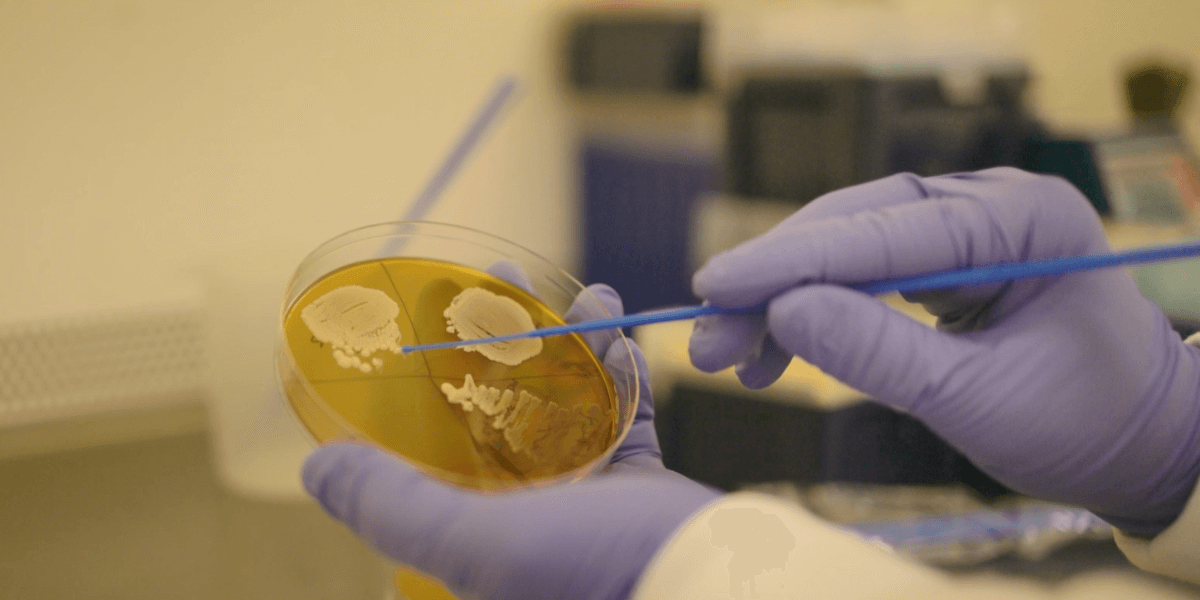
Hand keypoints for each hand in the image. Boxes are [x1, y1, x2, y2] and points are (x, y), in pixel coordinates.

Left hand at [303, 279, 719, 599]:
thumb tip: (318, 470)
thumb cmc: (597, 573)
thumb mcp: (480, 544)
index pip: (442, 447)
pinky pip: (625, 419)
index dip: (435, 378)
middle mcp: (530, 518)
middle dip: (504, 342)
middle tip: (501, 283)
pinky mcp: (640, 489)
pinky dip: (622, 376)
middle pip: (505, 412)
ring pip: (568, 407)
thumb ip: (397, 507)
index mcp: (482, 537)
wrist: (722, 589)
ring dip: (571, 346)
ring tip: (580, 295)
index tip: (434, 318)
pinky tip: (617, 331)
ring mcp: (589, 501)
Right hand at [689, 167, 1199, 534]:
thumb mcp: (977, 400)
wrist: (1139, 444)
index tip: (716, 285)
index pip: (885, 229)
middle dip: (775, 284)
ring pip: (846, 251)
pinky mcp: (944, 263)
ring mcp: (965, 230)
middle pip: (854, 229)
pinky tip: (774, 357)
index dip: (791, 259)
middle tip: (709, 338)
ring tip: (730, 358)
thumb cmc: (1082, 424)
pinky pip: (863, 277)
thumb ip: (879, 354)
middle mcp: (989, 206)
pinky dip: (815, 316)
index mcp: (1021, 220)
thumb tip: (785, 313)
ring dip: (783, 303)